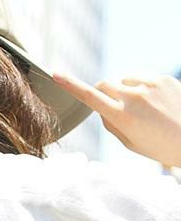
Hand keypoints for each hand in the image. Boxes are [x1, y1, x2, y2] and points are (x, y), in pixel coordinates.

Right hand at [53, 72, 180, 167]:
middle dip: (103, 92)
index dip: (71, 85)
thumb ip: (110, 122)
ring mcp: (150, 85)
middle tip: (114, 108)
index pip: (90, 97)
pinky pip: (142, 78)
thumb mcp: (128, 141)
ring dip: (124, 90)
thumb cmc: (158, 146)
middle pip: (104, 84)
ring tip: (142, 109)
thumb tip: (101, 106)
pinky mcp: (163, 78)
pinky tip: (155, 103)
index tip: (56, 74)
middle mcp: (134, 98)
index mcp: (122, 117)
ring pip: (123, 80)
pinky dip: (142, 88)